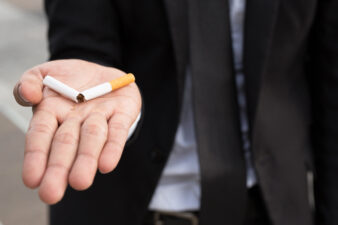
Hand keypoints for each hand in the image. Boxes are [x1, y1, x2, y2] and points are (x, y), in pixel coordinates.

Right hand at [13, 59, 141, 203]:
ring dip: (86, 159)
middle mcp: (75, 120)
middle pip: (66, 143)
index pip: (41, 134)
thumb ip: (31, 81)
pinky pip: (117, 131)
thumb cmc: (70, 78)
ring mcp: (99, 117)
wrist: (102, 73)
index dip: (36, 155)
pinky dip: (113, 147)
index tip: (32, 180)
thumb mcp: (46, 73)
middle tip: (52, 193)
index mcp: (52, 112)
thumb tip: (29, 94)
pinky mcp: (122, 114)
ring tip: (80, 182)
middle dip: (59, 167)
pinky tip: (107, 165)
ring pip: (92, 138)